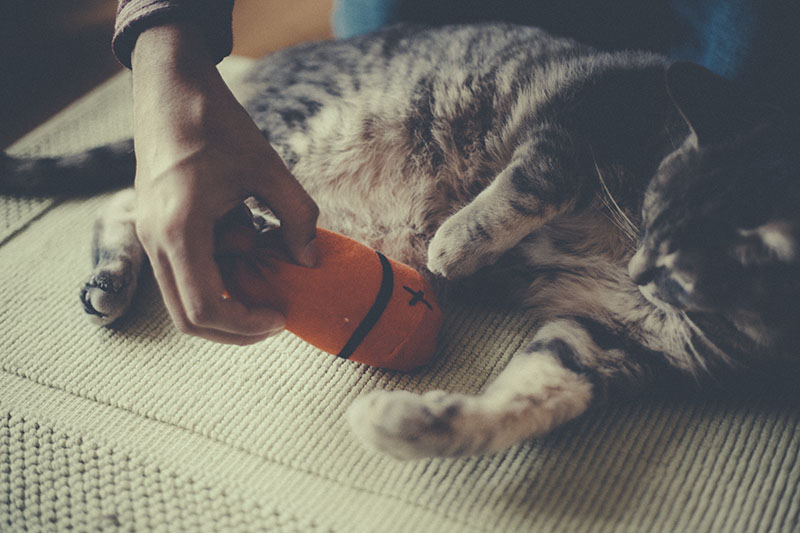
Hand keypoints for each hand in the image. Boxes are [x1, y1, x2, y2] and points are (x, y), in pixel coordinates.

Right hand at [130, 23, 318, 344]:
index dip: (246, 326)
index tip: (281, 317)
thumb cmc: (218, 123)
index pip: (207, 308)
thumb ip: (297, 217)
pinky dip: (215, 276)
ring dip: (225, 300)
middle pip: (188, 318)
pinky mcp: (154, 228)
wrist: (171, 88)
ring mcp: (149, 236)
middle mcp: (155, 240)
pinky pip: (181, 274)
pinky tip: (245, 245)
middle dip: (235, 327)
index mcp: (181, 229)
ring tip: (262, 270)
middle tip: (274, 317)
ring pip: (182, 300)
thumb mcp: (269, 168)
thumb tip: (309, 260)